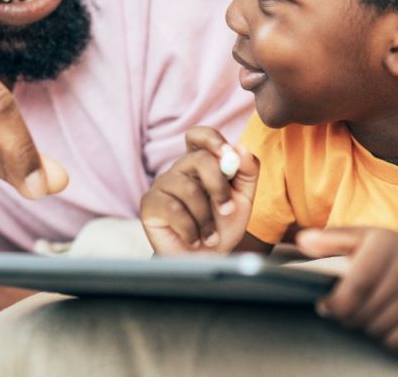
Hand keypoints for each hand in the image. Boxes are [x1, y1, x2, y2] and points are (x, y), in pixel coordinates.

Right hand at [140, 126, 258, 254]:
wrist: (204, 262)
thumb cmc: (222, 228)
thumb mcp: (243, 200)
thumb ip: (247, 172)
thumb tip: (241, 149)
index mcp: (201, 164)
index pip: (199, 136)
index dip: (212, 140)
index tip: (228, 155)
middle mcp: (180, 169)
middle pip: (199, 159)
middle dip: (219, 187)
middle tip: (227, 210)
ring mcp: (162, 185)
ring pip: (188, 188)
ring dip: (206, 218)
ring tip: (210, 236)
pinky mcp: (149, 204)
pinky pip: (172, 208)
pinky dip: (190, 230)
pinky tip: (193, 239)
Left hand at [297, 227, 397, 353]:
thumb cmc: (395, 253)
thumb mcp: (364, 237)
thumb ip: (330, 240)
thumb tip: (303, 241)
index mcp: (386, 245)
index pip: (353, 288)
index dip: (333, 304)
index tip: (326, 305)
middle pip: (362, 312)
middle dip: (348, 316)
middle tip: (346, 310)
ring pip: (378, 330)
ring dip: (366, 327)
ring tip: (367, 313)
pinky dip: (387, 339)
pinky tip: (387, 323)